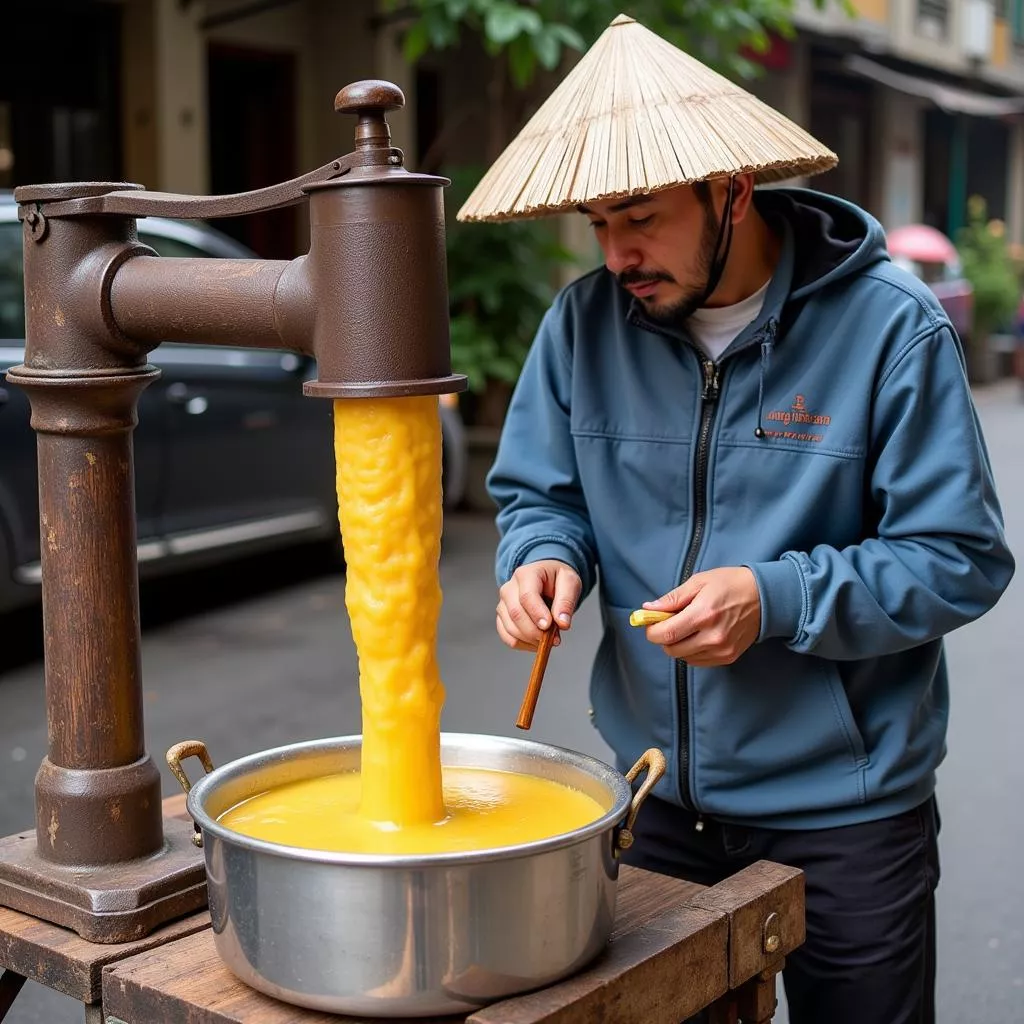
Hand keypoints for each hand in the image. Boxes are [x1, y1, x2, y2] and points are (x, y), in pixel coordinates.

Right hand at [497, 560, 581, 651]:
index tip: (548, 626)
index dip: (537, 613)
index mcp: (526, 574)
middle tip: (554, 639)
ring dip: (530, 640)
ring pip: (510, 628)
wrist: (547, 580)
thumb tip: (563, 623)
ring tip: (549, 639)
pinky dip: (523, 645)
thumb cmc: (557, 579)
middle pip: (516, 614)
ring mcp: (503, 604)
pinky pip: (508, 637)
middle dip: (535, 631)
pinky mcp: (502, 619)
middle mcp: (509, 588)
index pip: (526, 596)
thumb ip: (566, 601)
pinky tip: (537, 642)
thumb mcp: (570, 582)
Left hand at [642, 567, 760, 665]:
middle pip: (672, 649)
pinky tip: (698, 635)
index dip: (652, 631)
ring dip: (678, 644)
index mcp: (704, 614)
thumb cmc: (730, 585)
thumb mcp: (699, 582)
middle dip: (663, 638)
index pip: (666, 634)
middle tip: (668, 623)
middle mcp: (713, 637)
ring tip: (687, 627)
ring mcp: (722, 650)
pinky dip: (691, 651)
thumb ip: (672, 598)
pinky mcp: (728, 657)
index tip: (651, 622)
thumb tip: (648, 610)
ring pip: (683, 657)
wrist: (765, 598)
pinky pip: (698, 661)